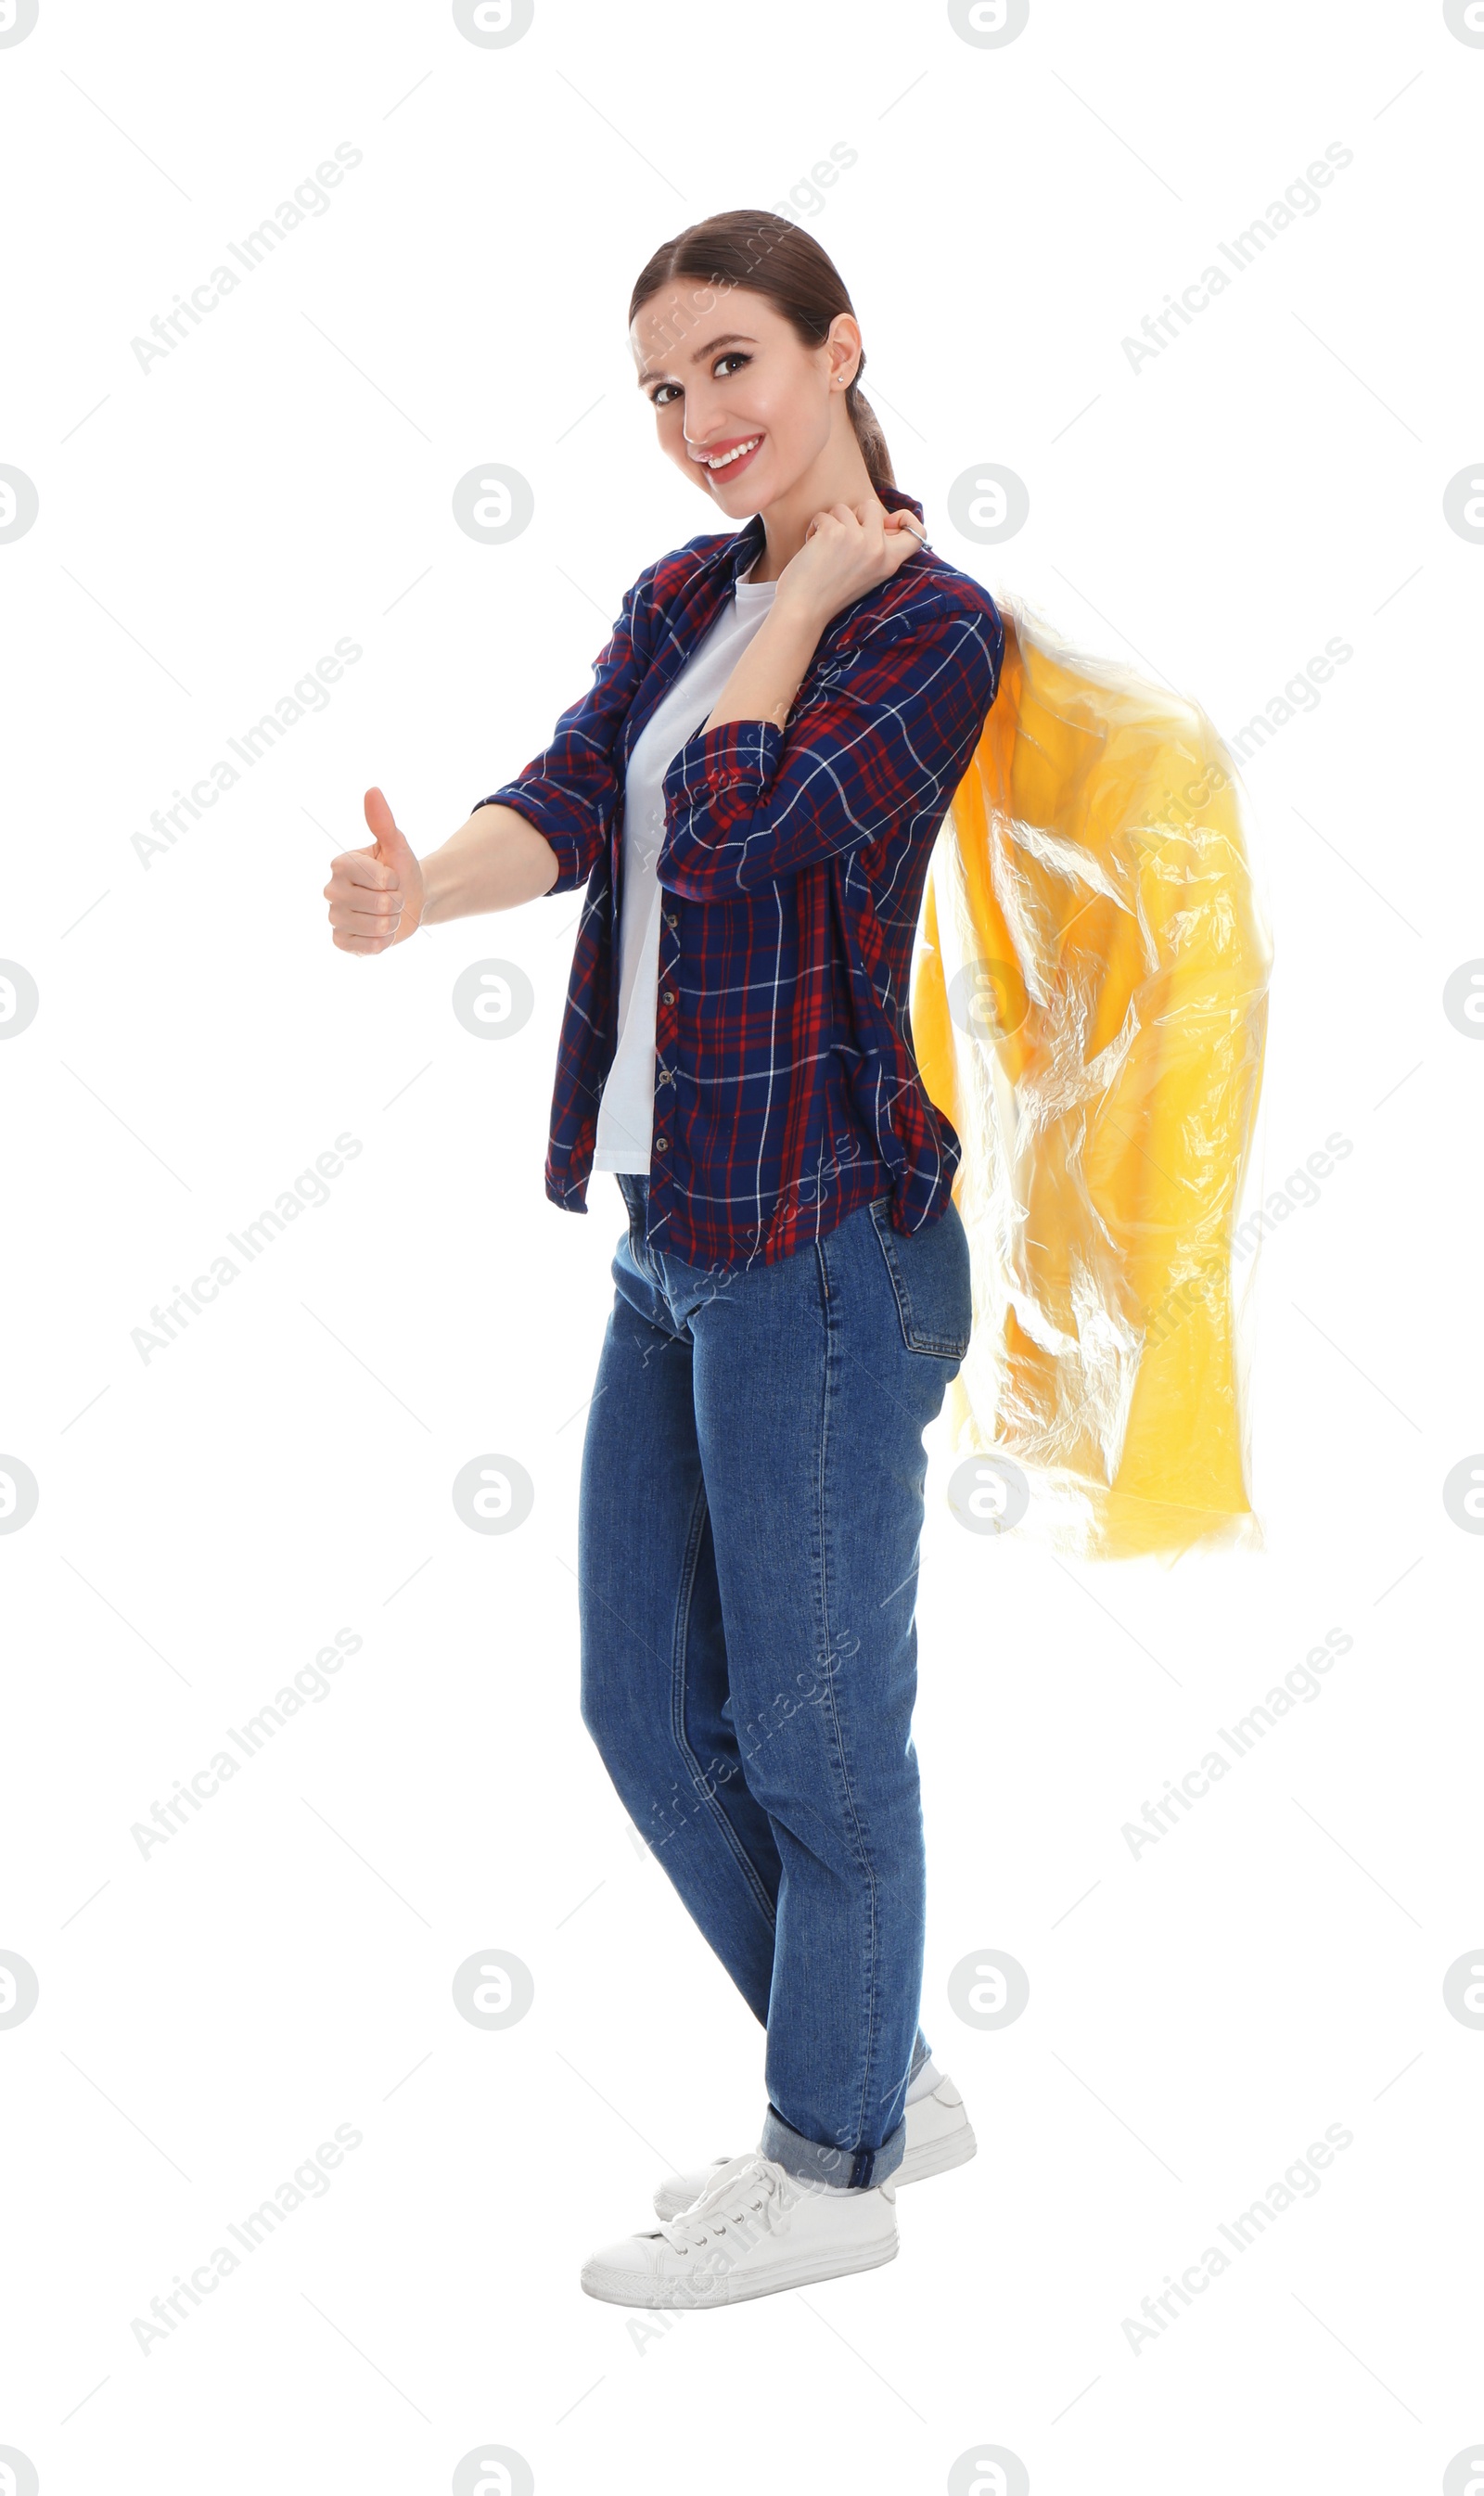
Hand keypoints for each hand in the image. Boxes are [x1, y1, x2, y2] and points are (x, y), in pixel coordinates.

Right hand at [324, 788, 425, 952]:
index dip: (395, 881)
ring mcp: (334, 917)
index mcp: (340, 865)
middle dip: (396, 902)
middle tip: (391, 896)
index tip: (391, 877)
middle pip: (380, 905)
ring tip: (386, 913)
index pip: (379, 879)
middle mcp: (331, 890)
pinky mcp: (340, 941)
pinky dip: (383, 941)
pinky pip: (368, 947)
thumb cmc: (401, 870)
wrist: (410, 900)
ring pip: (376, 927)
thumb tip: (372, 791)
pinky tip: (379, 931)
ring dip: (392, 922)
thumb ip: (383, 821)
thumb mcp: (396, 845)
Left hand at [774, 499, 925, 630]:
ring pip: (845, 508)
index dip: (907, 519)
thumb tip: (887, 519)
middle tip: (842, 538)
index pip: (918, 533)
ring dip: (830, 523)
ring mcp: (858, 539)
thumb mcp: (867, 574)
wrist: (804, 611)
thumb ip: (879, 550)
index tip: (889, 523)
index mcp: (890, 562)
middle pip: (873, 506)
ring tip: (824, 548)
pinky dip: (814, 528)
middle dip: (854, 515)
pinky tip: (812, 549)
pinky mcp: (835, 532)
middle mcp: (879, 549)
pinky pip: (823, 515)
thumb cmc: (830, 593)